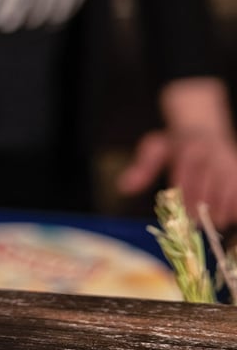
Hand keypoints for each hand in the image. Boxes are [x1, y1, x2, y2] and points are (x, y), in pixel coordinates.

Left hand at [118, 128, 236, 229]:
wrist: (202, 126)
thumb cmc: (175, 143)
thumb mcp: (155, 148)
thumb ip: (141, 168)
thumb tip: (123, 187)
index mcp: (189, 150)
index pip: (187, 180)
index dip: (184, 201)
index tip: (182, 216)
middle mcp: (212, 156)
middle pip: (209, 191)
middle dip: (201, 211)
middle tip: (194, 223)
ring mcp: (230, 164)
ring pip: (228, 196)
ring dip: (220, 212)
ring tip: (212, 220)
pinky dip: (234, 209)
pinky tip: (228, 216)